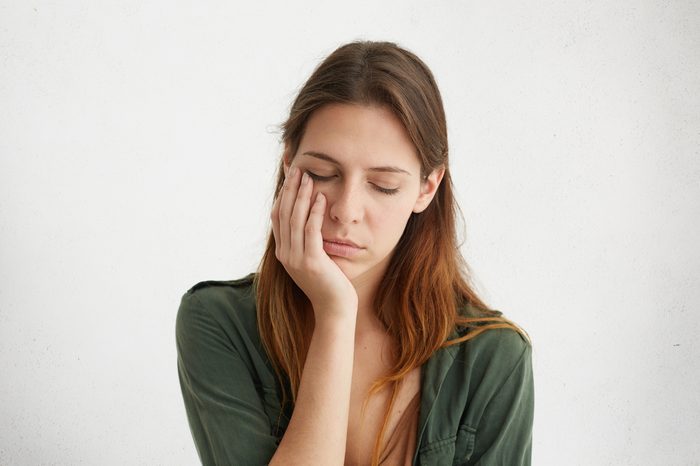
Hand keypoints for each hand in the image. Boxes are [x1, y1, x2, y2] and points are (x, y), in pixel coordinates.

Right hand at [271, 165, 357, 320]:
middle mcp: (285, 254)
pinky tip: (320, 198)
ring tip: (307, 177)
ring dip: (301, 196)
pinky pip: (311, 232)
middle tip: (296, 168)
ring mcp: (296, 259)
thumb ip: (306, 242)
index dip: (282, 195)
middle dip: (289, 189)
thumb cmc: (328, 284)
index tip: (289, 176)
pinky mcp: (312, 262)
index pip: (278, 217)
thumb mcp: (312, 260)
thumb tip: (308, 220)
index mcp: (283, 253)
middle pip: (284, 214)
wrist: (334, 309)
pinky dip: (314, 213)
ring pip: (295, 220)